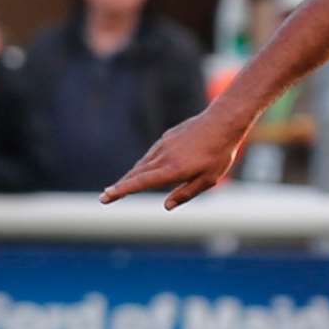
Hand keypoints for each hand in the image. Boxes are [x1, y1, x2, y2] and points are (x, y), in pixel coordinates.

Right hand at [101, 108, 241, 208]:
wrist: (222, 122)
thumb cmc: (219, 154)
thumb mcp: (208, 179)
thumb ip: (186, 193)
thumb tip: (166, 206)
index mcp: (172, 170)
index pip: (140, 182)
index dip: (122, 190)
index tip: (106, 197)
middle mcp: (163, 157)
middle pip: (136, 174)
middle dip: (121, 186)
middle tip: (106, 196)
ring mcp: (164, 145)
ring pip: (143, 163)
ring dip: (132, 175)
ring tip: (122, 186)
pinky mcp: (167, 137)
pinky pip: (152, 154)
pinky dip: (144, 163)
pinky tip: (144, 168)